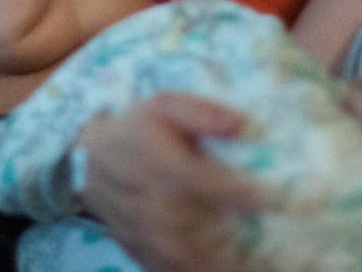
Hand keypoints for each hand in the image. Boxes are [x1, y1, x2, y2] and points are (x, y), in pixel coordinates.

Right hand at [80, 94, 268, 271]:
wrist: (89, 156)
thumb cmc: (138, 128)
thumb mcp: (166, 105)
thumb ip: (202, 113)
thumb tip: (240, 125)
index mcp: (154, 157)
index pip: (198, 178)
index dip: (235, 192)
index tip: (272, 202)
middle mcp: (139, 194)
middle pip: (179, 227)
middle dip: (216, 247)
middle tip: (254, 261)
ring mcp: (129, 223)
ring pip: (164, 252)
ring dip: (199, 266)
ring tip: (236, 271)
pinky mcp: (127, 241)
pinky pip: (150, 263)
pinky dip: (175, 271)